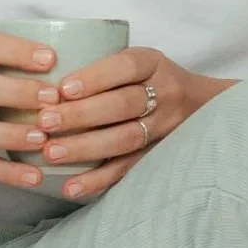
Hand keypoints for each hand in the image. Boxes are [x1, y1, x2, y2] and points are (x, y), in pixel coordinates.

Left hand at [37, 46, 212, 200]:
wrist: (205, 105)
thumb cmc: (151, 78)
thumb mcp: (138, 61)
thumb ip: (104, 68)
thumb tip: (42, 78)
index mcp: (153, 63)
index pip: (126, 66)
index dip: (95, 77)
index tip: (63, 88)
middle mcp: (164, 93)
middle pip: (124, 104)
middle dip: (82, 114)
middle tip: (46, 121)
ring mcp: (165, 127)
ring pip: (126, 139)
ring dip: (86, 147)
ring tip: (51, 153)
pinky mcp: (159, 156)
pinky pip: (128, 169)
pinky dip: (98, 180)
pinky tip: (71, 187)